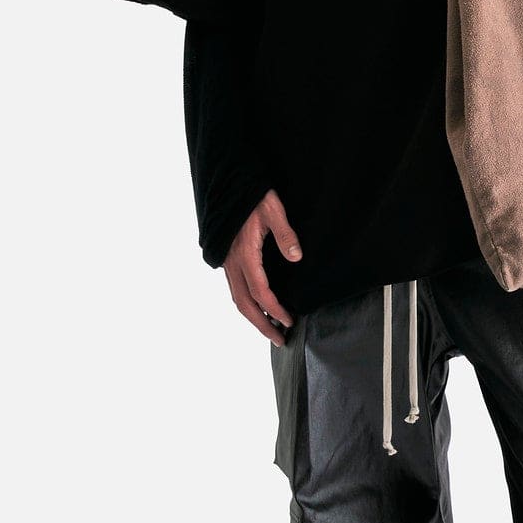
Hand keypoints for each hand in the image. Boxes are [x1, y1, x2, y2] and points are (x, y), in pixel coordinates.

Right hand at [225, 188, 300, 344]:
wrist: (230, 183)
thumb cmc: (252, 195)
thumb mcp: (273, 210)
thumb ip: (285, 234)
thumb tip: (296, 257)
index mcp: (244, 254)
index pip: (260, 292)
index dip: (274, 310)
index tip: (289, 321)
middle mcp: (232, 262)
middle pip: (244, 304)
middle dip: (261, 325)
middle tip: (279, 340)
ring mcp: (227, 261)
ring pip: (237, 298)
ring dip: (253, 316)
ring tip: (270, 329)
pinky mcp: (227, 258)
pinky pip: (234, 288)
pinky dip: (246, 303)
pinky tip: (258, 306)